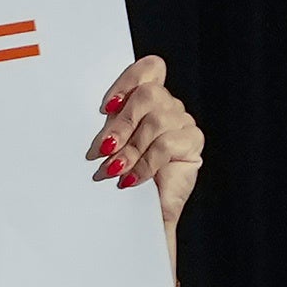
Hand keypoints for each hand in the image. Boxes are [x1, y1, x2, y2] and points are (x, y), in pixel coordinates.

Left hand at [90, 56, 203, 254]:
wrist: (135, 217)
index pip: (150, 68)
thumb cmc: (116, 179)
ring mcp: (182, 123)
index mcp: (146, 100)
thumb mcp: (105, 148)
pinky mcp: (191, 143)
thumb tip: (95, 131)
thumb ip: (104, 130)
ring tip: (113, 171)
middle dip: (120, 124)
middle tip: (102, 150)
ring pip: (156, 120)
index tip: (104, 108)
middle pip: (149, 94)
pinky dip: (143, 164)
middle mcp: (167, 107)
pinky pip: (166, 144)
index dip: (129, 81)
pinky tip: (130, 180)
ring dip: (129, 150)